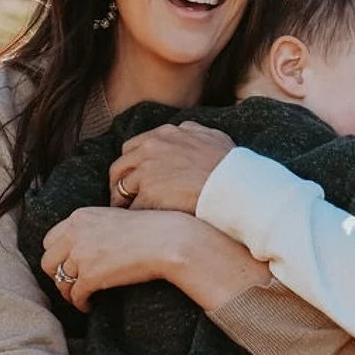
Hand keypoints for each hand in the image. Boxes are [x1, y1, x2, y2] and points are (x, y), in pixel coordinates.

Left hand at [41, 207, 192, 311]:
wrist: (167, 240)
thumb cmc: (150, 229)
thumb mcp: (113, 218)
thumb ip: (92, 229)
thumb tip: (84, 249)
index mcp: (79, 217)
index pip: (50, 240)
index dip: (57, 256)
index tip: (66, 265)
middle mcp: (75, 234)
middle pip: (48, 261)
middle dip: (57, 275)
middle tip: (70, 283)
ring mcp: (81, 255)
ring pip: (60, 281)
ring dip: (68, 292)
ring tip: (79, 297)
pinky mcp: (90, 276)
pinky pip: (75, 295)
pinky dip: (80, 304)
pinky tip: (89, 305)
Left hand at [110, 121, 235, 212]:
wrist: (234, 185)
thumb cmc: (230, 164)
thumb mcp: (211, 136)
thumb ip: (192, 130)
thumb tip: (184, 130)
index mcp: (164, 134)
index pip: (133, 147)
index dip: (132, 164)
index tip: (135, 176)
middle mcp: (151, 148)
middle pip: (120, 166)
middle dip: (119, 182)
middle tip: (123, 197)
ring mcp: (147, 171)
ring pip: (122, 187)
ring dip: (123, 201)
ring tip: (127, 214)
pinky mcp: (149, 193)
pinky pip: (133, 207)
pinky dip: (135, 216)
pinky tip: (141, 224)